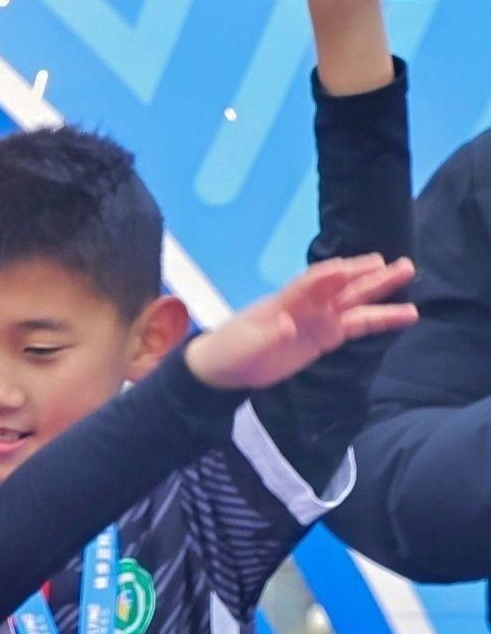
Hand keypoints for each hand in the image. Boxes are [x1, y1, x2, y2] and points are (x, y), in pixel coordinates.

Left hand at [185, 253, 415, 390]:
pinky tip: (401, 316)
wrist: (225, 368)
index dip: (331, 276)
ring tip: (409, 284)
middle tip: (400, 264)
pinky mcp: (324, 337)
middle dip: (369, 276)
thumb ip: (270, 335)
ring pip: (354, 304)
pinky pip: (355, 326)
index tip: (354, 267)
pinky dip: (377, 321)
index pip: (311, 284)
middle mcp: (307, 306)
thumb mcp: (247, 345)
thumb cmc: (232, 351)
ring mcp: (318, 320)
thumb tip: (289, 325)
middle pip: (342, 288)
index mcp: (285, 302)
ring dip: (380, 295)